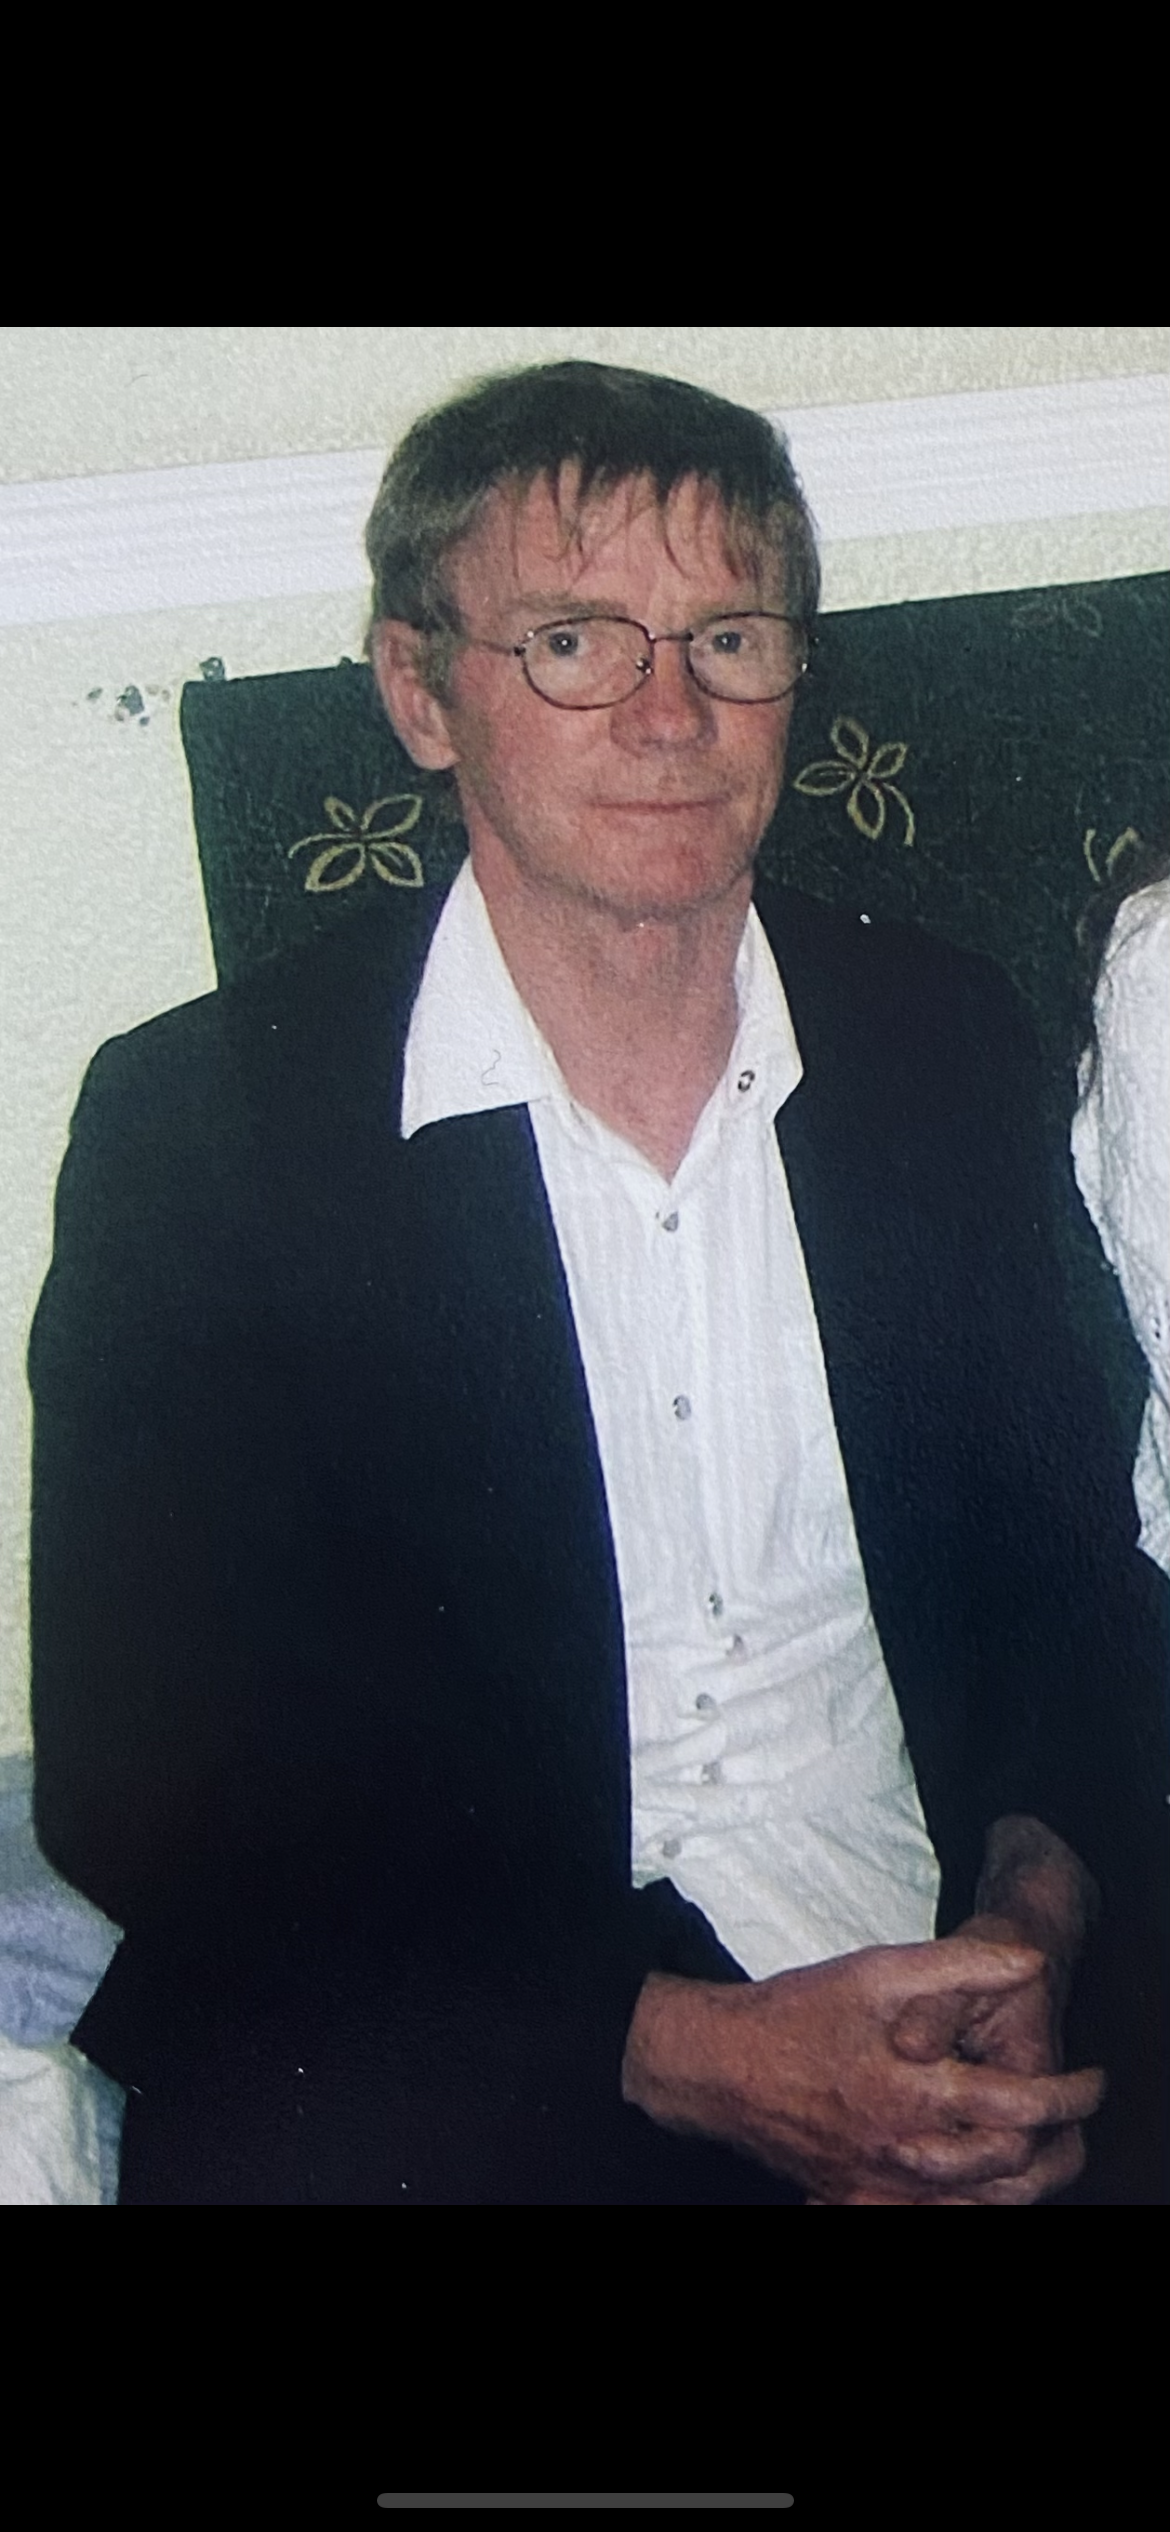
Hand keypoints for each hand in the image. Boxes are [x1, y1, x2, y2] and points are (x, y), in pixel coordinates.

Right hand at [808, 1819, 1102, 2202]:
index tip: (1091, 2077)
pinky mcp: (854, 2198)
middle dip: (1056, 2145)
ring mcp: (877, 2184)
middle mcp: (901, 2152)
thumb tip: (1027, 1965)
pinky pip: (927, 2218)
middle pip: (1007, 2170)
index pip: (1018, 2106)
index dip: (1068, 2093)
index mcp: (912, 2093)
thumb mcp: (875, 1970)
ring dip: (1019, 2179)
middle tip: (1073, 2115)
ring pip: (974, 2203)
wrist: (716, 2069)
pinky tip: (974, 2177)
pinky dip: (966, 2203)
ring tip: (1039, 2146)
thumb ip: (958, 1965)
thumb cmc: (794, 2013)